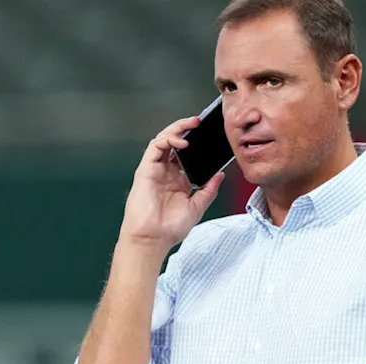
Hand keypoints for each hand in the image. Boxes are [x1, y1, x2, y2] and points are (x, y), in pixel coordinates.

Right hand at [118, 116, 224, 253]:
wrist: (153, 239)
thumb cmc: (170, 229)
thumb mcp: (197, 207)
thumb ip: (208, 190)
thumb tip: (220, 175)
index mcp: (177, 180)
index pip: (187, 154)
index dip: (197, 142)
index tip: (211, 136)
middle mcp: (165, 172)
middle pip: (175, 142)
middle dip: (186, 128)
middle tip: (201, 121)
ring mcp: (155, 170)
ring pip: (164, 140)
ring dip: (177, 128)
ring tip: (192, 123)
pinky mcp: (145, 169)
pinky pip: (155, 147)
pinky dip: (168, 139)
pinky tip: (181, 141)